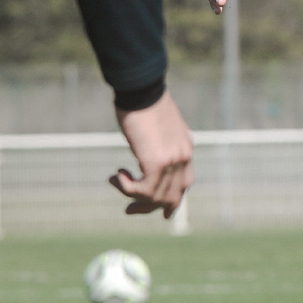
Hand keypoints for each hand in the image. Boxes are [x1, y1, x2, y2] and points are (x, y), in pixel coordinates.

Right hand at [110, 92, 193, 217]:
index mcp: (185, 148)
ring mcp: (172, 161)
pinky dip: (126, 187)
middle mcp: (183, 157)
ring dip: (132, 197)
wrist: (142, 89)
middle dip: (150, 207)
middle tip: (129, 210)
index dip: (174, 200)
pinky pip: (142, 189)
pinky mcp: (156, 162)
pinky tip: (116, 175)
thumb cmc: (143, 102)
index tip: (165, 213)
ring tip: (116, 182)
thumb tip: (147, 153)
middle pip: (172, 196)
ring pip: (155, 196)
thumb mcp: (158, 126)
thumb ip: (159, 143)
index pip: (185, 183)